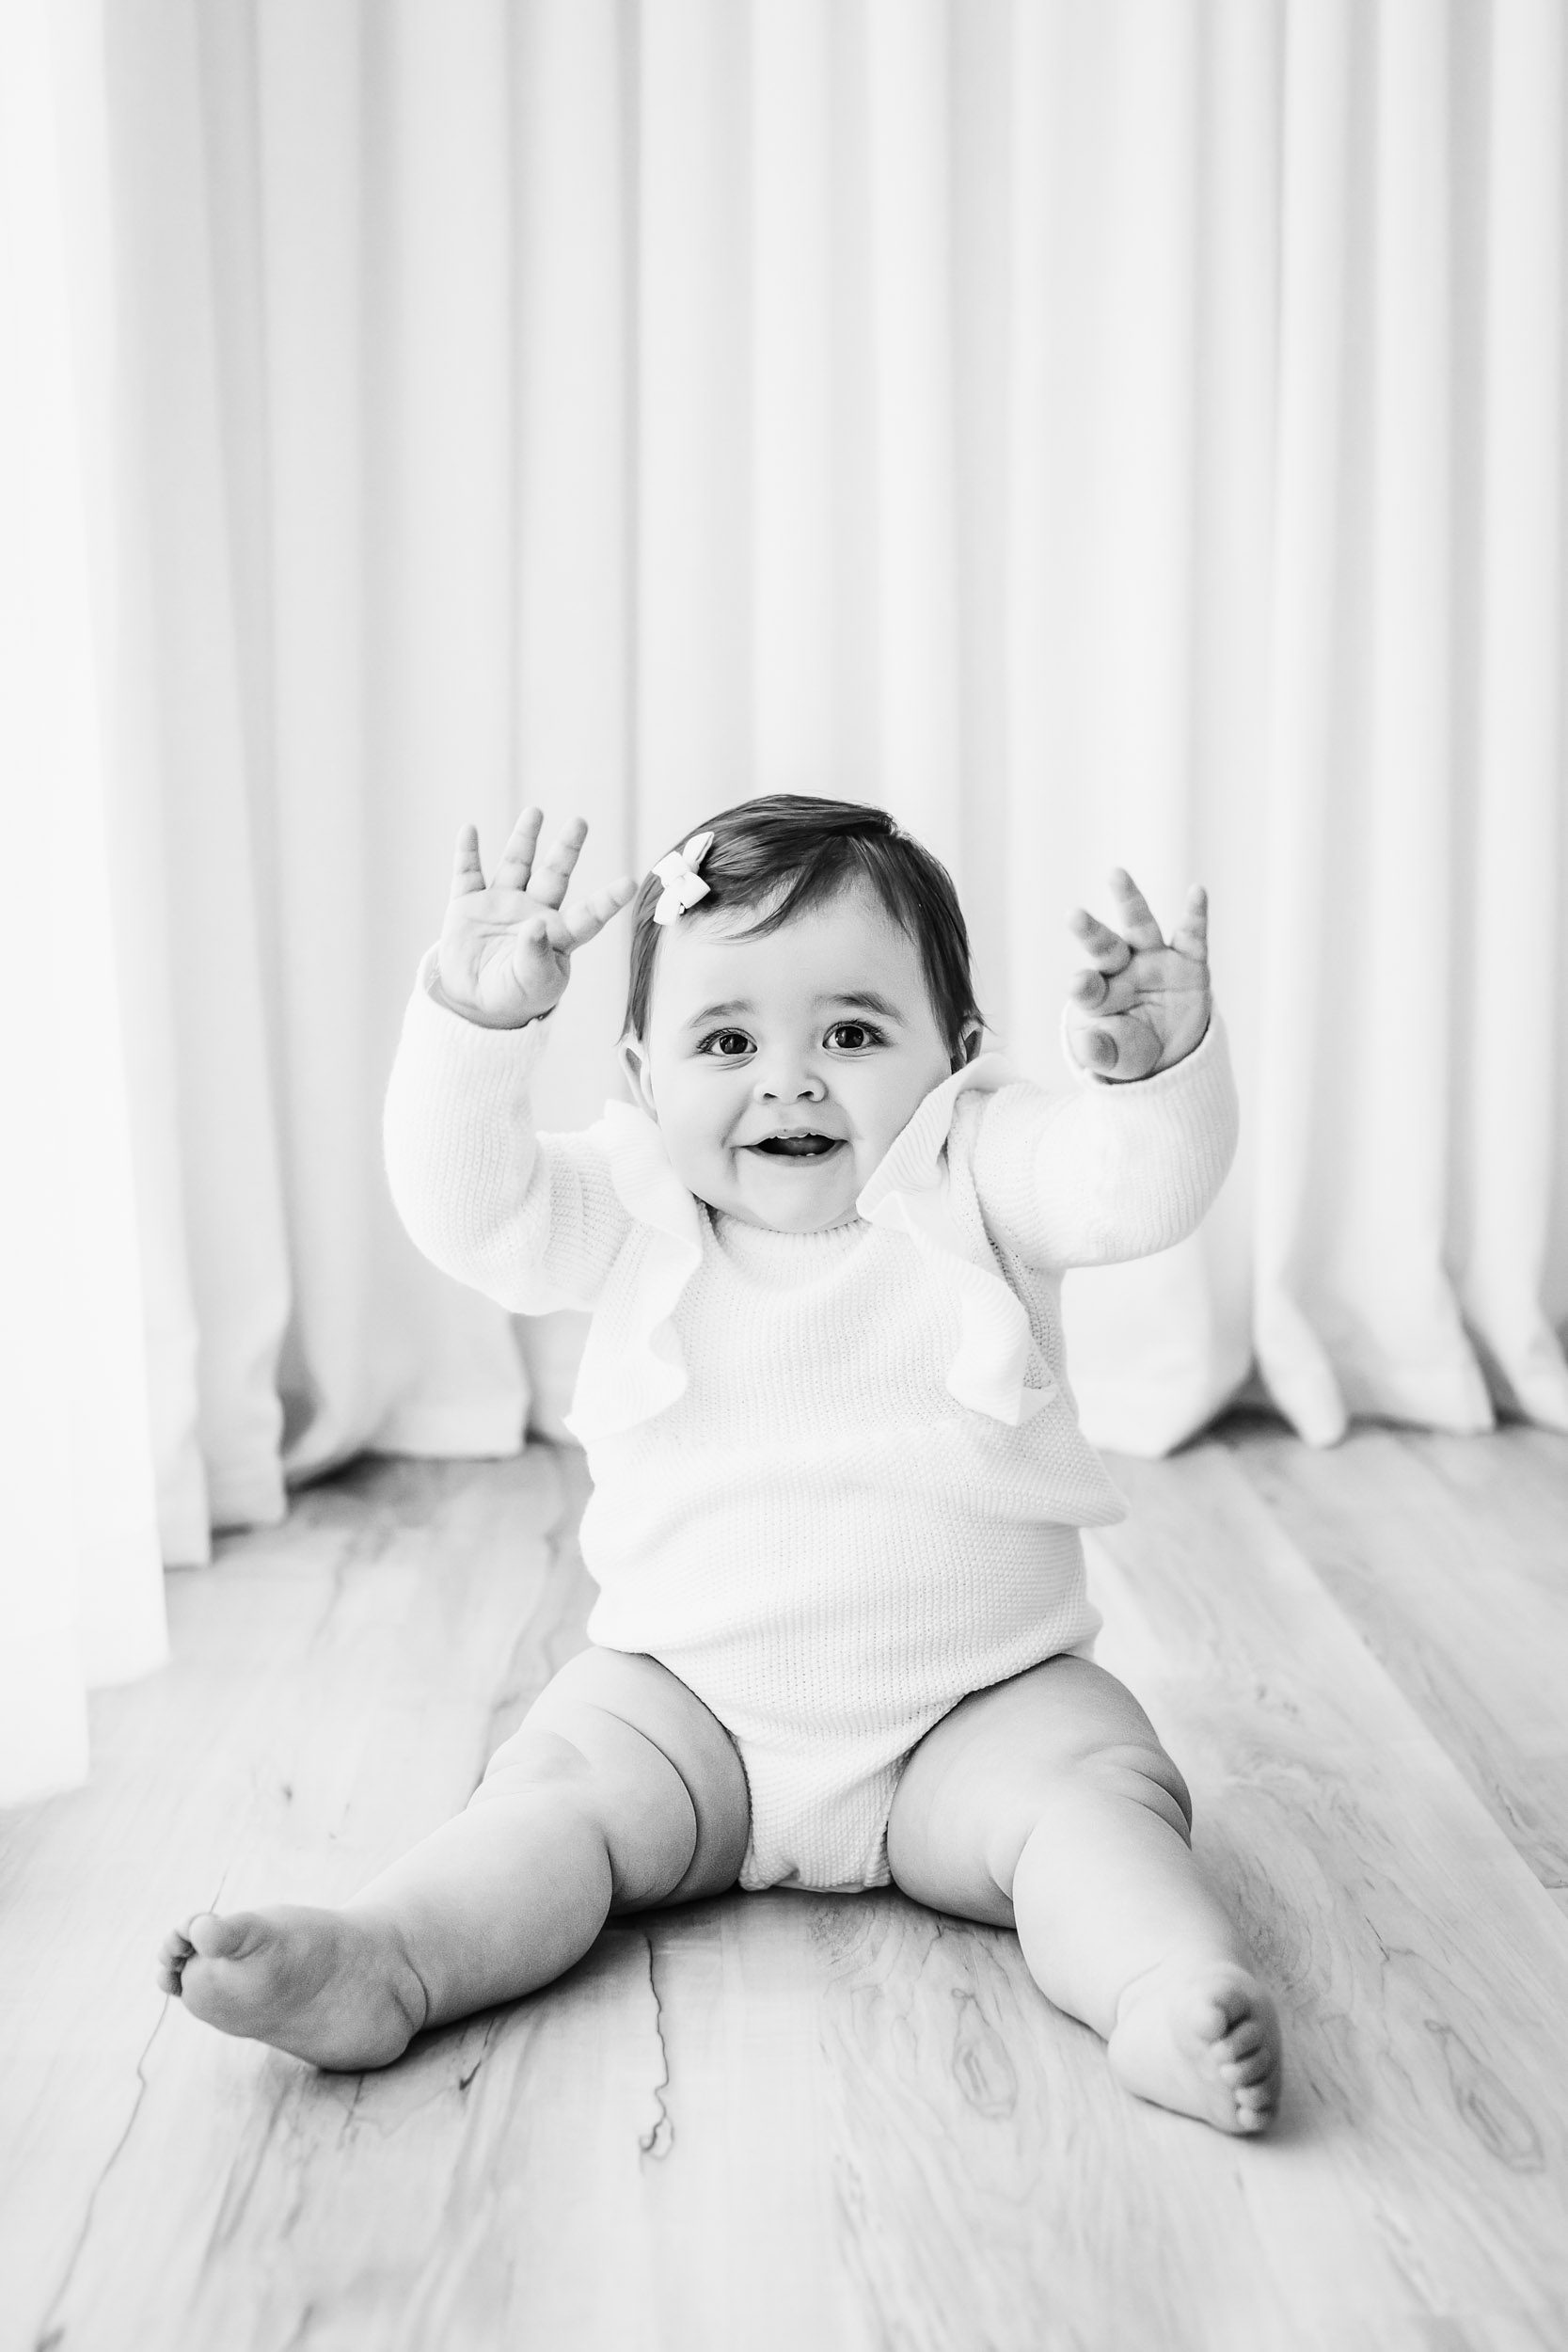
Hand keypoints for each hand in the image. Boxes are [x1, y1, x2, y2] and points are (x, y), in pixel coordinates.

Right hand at [437, 808, 638, 1028]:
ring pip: (516, 865)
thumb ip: (536, 957)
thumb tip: (535, 926)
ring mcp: (501, 904)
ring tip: (535, 812)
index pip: (588, 915)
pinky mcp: (468, 905)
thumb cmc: (515, 995)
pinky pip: (468, 874)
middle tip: (580, 822)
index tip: (629, 884)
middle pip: (554, 875)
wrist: (473, 1001)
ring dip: (524, 839)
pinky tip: (469, 830)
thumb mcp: (532, 984)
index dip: (608, 901)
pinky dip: (467, 853)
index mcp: (559, 935)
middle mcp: (534, 911)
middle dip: (566, 849)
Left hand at [1065, 870, 1210, 1080]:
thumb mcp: (1115, 1058)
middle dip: (1090, 932)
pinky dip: (1196, 914)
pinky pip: (1192, 936)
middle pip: (1105, 947)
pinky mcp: (1189, 963)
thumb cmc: (1131, 1051)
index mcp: (1100, 994)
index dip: (1083, 986)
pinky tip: (1198, 891)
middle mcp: (1124, 970)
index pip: (1088, 987)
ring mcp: (1155, 962)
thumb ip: (1099, 1052)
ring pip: (1140, 926)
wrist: (1171, 1055)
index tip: (1078, 984)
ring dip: (1129, 901)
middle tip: (1073, 916)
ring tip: (1115, 874)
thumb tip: (1085, 1047)